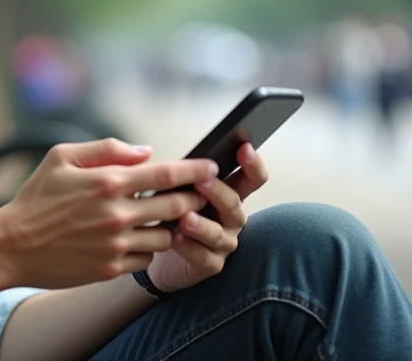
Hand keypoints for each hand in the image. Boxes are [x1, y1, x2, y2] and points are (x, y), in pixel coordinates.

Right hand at [0, 138, 218, 289]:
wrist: (11, 245)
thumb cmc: (36, 197)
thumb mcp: (61, 157)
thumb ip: (106, 149)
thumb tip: (146, 152)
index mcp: (108, 181)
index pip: (167, 173)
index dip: (195, 169)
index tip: (212, 167)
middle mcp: (117, 213)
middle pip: (177, 205)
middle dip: (192, 198)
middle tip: (195, 194)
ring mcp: (115, 244)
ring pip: (166, 235)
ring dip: (169, 226)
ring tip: (163, 218)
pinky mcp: (110, 268)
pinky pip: (146, 259)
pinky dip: (148, 248)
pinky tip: (136, 239)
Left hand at [146, 143, 268, 292]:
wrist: (158, 247)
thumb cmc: (171, 212)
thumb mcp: (178, 188)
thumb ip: (186, 174)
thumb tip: (181, 160)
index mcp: (229, 194)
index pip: (252, 179)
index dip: (253, 164)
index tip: (244, 148)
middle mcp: (232, 219)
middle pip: (233, 204)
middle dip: (218, 191)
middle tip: (201, 181)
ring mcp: (224, 243)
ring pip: (218, 234)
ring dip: (202, 225)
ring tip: (185, 218)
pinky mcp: (211, 264)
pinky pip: (203, 257)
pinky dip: (189, 248)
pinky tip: (175, 239)